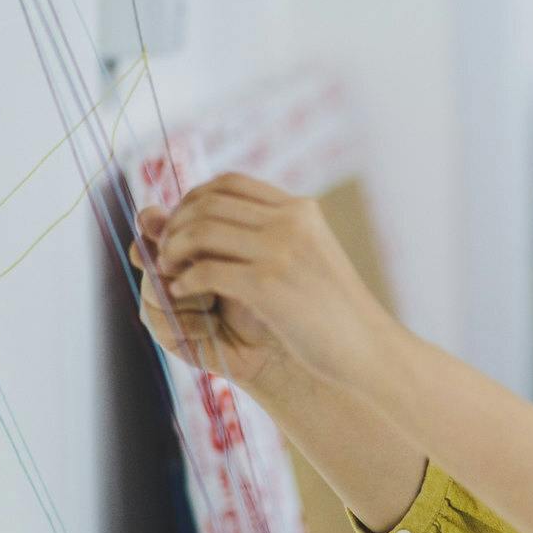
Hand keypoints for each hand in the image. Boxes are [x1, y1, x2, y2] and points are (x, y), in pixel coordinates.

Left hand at [128, 173, 396, 394]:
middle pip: (208, 204)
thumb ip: (262, 236)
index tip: (181, 226)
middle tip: (166, 254)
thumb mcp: (304, 259)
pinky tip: (183, 294)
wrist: (366, 349)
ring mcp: (281, 251)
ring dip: (173, 252)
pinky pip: (205, 271)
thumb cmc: (330, 311)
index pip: (228, 183)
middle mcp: (291, 221)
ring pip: (200, 232)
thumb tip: (208, 221)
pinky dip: (184, 282)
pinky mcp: (268, 285)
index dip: (193, 200)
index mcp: (301, 210)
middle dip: (175, 226)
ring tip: (171, 274)